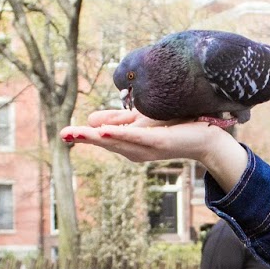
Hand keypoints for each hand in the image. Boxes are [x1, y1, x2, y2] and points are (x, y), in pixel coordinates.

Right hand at [62, 110, 248, 188]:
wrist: (206, 136)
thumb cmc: (175, 126)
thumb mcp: (142, 121)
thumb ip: (119, 120)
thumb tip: (92, 119)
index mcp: (129, 142)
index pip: (101, 136)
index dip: (84, 135)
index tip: (64, 134)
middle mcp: (134, 149)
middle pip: (104, 141)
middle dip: (84, 137)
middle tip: (63, 134)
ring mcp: (146, 147)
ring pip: (116, 140)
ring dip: (96, 136)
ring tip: (77, 133)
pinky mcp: (158, 142)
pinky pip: (135, 137)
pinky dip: (119, 134)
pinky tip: (104, 132)